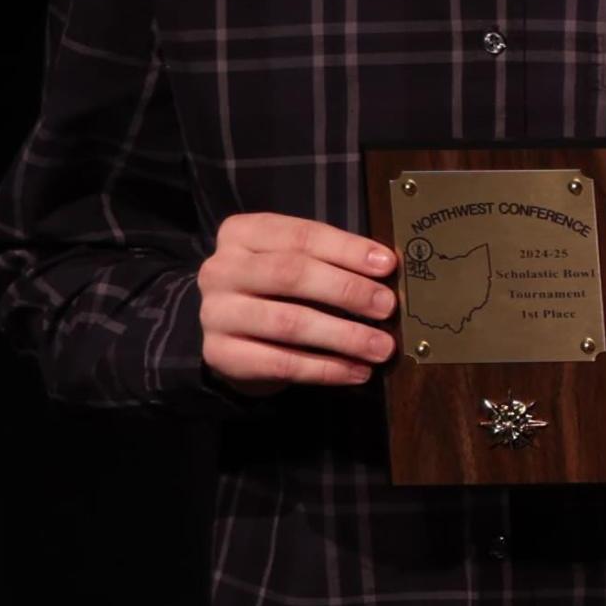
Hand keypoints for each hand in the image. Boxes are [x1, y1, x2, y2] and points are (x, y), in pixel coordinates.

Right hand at [198, 212, 400, 390]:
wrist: (233, 336)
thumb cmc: (277, 292)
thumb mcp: (298, 263)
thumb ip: (333, 261)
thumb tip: (389, 270)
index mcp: (241, 234)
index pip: (300, 236)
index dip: (347, 250)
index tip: (387, 265)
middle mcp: (221, 270)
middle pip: (291, 274)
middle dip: (347, 290)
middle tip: (387, 307)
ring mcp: (216, 313)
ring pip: (288, 322)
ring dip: (344, 336)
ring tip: (382, 347)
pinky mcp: (220, 354)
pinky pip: (281, 363)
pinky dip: (326, 369)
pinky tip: (357, 371)